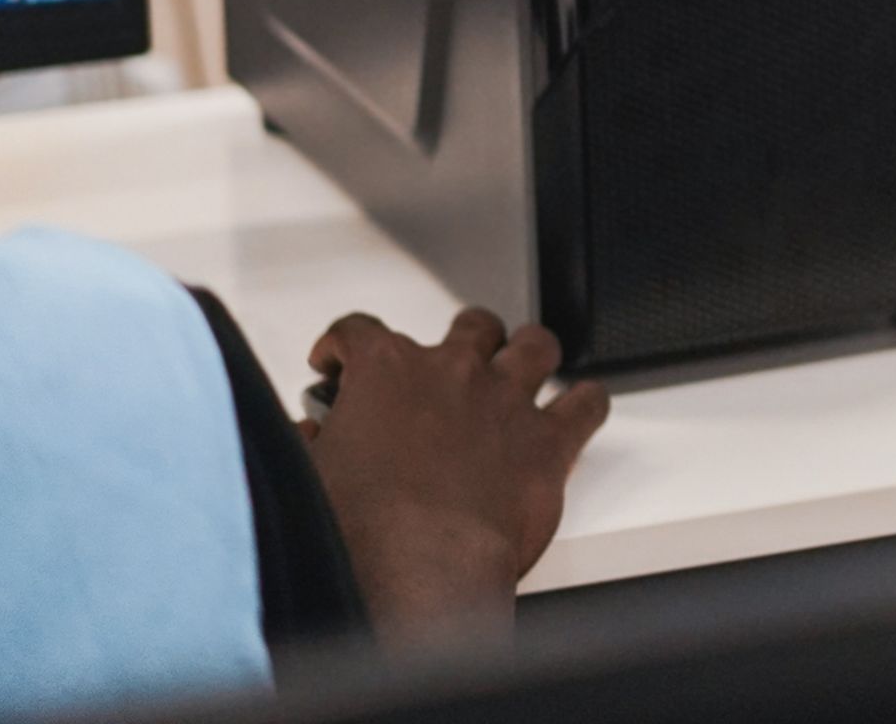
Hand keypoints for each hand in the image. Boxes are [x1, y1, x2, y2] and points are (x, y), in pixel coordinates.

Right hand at [301, 307, 607, 637]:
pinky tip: (578, 408)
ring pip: (534, 345)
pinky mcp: (550, 442)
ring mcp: (507, 402)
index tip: (339, 359)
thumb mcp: (308, 476)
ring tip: (519, 370)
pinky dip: (586, 402)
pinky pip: (588, 402)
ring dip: (527, 353)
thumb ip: (308, 443)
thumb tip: (308, 435)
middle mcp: (454, 372)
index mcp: (387, 372)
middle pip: (469, 328)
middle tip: (448, 367)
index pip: (360, 331)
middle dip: (460, 339)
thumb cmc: (361, 529)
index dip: (345, 343)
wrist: (419, 567)